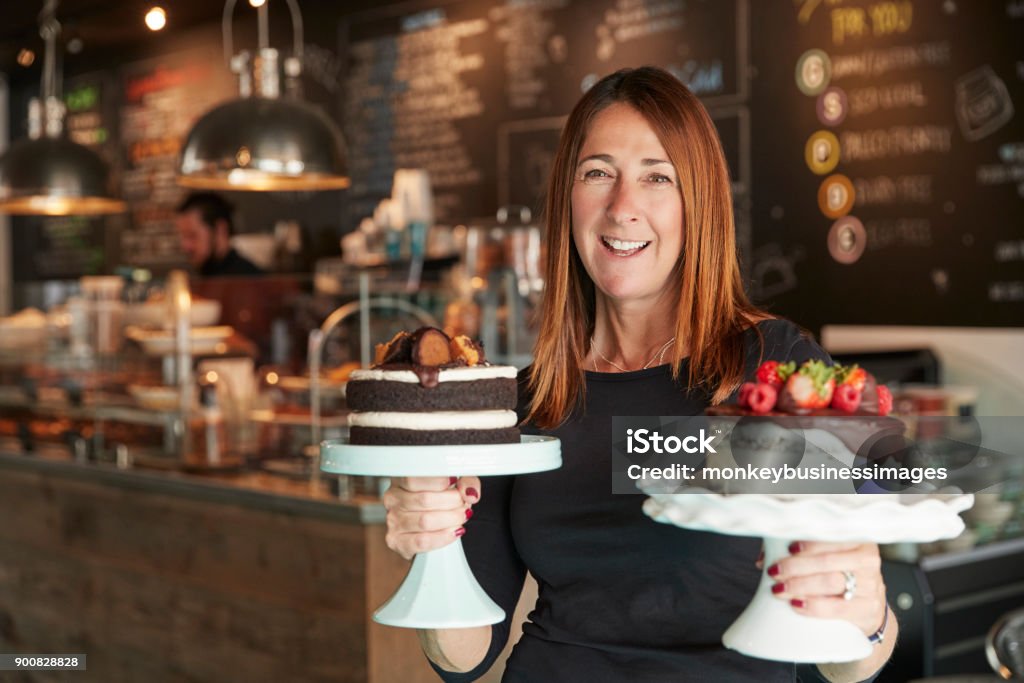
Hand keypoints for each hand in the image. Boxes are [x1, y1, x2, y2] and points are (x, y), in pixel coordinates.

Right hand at [382, 476, 480, 559]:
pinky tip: (454, 531)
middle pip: (424, 500)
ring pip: (425, 521)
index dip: (439, 481)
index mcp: (402, 478)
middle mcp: (393, 498)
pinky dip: (443, 536)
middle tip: (463, 504)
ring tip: (461, 516)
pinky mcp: (396, 541)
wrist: (426, 527)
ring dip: (450, 519)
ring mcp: (392, 520)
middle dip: (452, 502)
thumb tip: (469, 493)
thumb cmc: (439, 500)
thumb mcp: (455, 483)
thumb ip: (466, 481)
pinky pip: (422, 541)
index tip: (455, 482)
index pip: (414, 477)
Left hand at [765, 541, 886, 636]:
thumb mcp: (827, 558)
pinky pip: (837, 607)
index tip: (788, 548)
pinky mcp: (868, 609)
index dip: (808, 543)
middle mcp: (868, 560)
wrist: (867, 609)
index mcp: (858, 540)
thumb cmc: (839, 576)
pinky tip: (796, 604)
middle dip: (795, 566)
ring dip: (799, 585)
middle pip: (826, 560)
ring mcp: (871, 585)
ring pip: (830, 582)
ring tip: (779, 589)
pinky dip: (813, 606)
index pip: (832, 537)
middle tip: (774, 572)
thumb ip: (798, 552)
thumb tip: (765, 558)